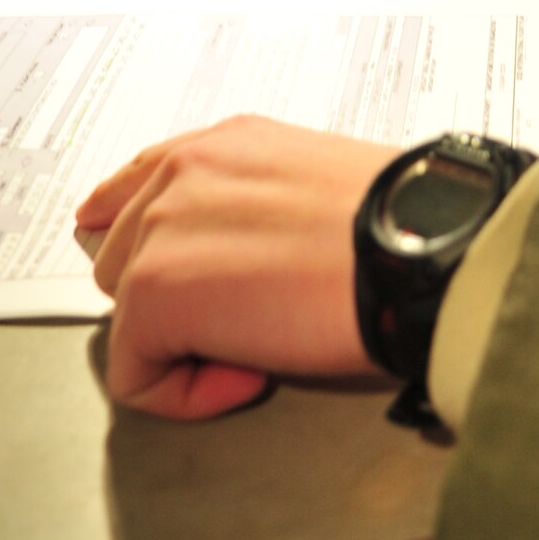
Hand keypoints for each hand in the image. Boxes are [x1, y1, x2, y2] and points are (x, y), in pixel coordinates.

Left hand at [77, 116, 397, 419]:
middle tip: (252, 321)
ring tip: (260, 346)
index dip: (148, 243)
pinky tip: (252, 377)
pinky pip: (137, 374)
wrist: (415, 253)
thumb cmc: (396, 227)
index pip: (137, 186)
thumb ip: (257, 205)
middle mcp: (183, 173)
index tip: (179, 281)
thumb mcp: (317, 186)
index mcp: (225, 145)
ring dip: (183, 344)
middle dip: (175, 300)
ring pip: (127, 316)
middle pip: (123, 258)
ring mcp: (159, 230)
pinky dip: (187, 394)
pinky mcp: (153, 294)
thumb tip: (234, 261)